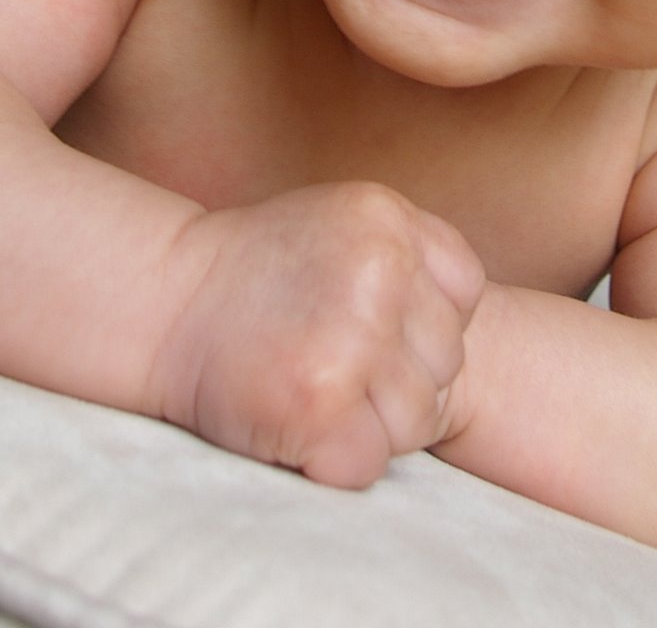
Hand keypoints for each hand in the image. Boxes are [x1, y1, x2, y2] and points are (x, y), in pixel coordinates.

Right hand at [149, 182, 484, 486]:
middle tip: (333, 366)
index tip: (375, 327)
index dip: (425, 324)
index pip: (466, 294)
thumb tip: (464, 326)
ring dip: (372, 426)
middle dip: (400, 380)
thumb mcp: (345, 225)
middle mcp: (379, 272)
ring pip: (418, 419)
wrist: (163, 299)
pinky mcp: (319, 403)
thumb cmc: (258, 271)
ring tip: (316, 393)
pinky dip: (336, 462)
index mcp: (390, 220)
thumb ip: (410, 255)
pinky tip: (296, 422)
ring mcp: (351, 338)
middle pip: (448, 363)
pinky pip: (371, 463)